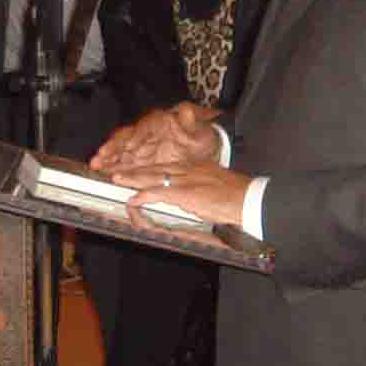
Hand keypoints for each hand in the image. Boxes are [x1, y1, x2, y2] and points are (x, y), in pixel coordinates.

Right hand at [92, 102, 220, 174]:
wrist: (202, 150)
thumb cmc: (199, 136)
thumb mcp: (198, 127)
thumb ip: (190, 120)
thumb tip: (186, 111)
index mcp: (157, 123)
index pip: (143, 128)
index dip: (136, 137)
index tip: (131, 146)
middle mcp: (145, 134)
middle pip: (126, 139)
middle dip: (113, 148)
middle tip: (102, 155)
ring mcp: (141, 148)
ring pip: (121, 152)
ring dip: (108, 159)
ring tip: (96, 165)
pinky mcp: (140, 161)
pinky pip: (125, 164)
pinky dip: (114, 168)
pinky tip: (105, 172)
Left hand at [105, 155, 248, 229]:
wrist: (248, 198)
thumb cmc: (238, 195)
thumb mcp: (218, 183)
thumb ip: (203, 187)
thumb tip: (195, 197)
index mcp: (197, 166)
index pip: (168, 165)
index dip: (150, 168)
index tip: (139, 170)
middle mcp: (189, 169)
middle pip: (156, 168)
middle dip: (136, 170)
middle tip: (119, 171)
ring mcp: (186, 180)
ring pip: (153, 177)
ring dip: (133, 179)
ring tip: (118, 179)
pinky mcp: (185, 193)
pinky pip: (158, 192)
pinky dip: (143, 195)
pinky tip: (133, 199)